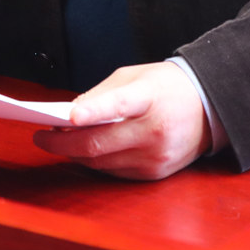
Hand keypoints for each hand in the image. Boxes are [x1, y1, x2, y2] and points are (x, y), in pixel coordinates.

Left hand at [32, 61, 212, 179]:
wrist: (207, 108)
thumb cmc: (165, 87)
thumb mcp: (134, 76)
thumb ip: (102, 95)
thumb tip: (70, 116)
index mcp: (150, 97)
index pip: (118, 105)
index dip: (93, 111)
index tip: (68, 117)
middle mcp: (154, 130)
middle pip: (101, 143)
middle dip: (64, 143)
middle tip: (42, 137)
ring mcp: (155, 156)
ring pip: (102, 162)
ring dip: (76, 153)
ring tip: (58, 141)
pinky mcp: (155, 173)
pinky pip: (114, 172)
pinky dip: (96, 162)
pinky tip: (85, 151)